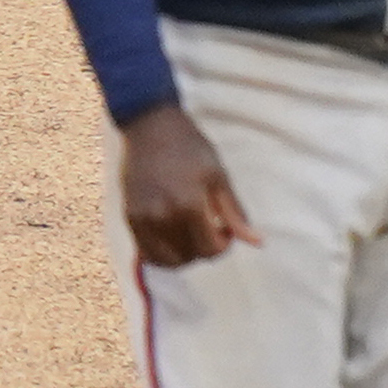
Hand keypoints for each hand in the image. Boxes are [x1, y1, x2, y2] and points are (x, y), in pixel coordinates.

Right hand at [120, 104, 258, 266]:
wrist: (151, 127)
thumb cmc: (191, 148)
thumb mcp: (219, 176)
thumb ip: (235, 213)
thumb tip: (258, 242)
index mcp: (189, 204)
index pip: (210, 249)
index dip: (223, 245)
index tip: (225, 229)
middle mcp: (163, 216)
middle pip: (190, 256)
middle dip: (205, 248)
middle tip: (210, 228)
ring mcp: (143, 218)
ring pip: (168, 261)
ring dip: (185, 254)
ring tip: (192, 233)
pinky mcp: (129, 217)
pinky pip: (148, 254)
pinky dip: (163, 254)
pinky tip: (174, 237)